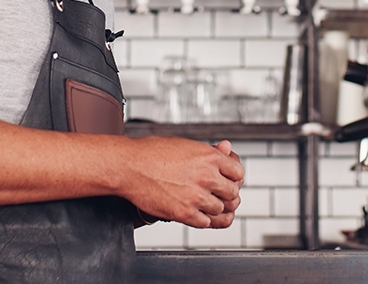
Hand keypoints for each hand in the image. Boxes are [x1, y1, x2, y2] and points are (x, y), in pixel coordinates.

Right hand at [122, 136, 244, 228]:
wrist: (129, 166)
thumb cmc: (152, 152)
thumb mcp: (184, 144)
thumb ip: (209, 151)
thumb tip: (226, 149)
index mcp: (208, 156)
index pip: (238, 172)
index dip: (234, 177)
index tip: (228, 179)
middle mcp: (206, 176)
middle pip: (233, 193)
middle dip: (227, 194)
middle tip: (220, 193)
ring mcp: (197, 196)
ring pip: (222, 210)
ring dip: (216, 208)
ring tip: (207, 203)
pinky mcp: (185, 214)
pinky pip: (207, 223)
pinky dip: (205, 219)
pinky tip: (200, 213)